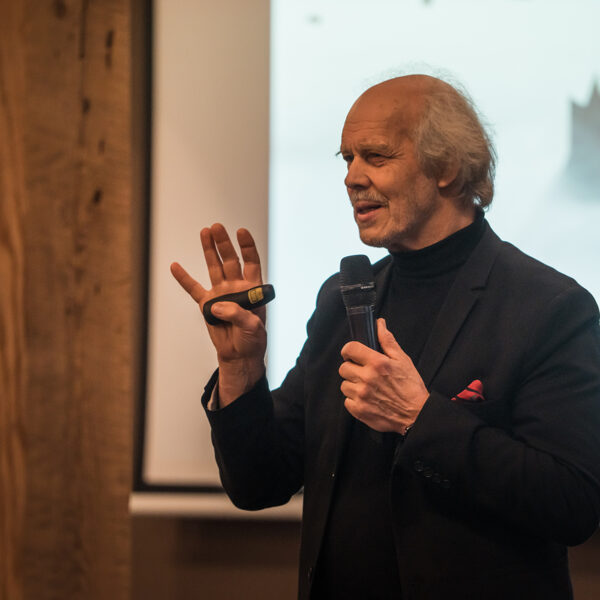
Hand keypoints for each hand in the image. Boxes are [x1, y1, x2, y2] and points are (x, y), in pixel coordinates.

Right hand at [170, 223, 265, 404]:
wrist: (240, 355)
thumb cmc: (252, 340)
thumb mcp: (253, 328)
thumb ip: (239, 314)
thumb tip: (218, 305)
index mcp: (252, 288)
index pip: (251, 262)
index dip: (247, 246)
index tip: (241, 232)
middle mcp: (236, 286)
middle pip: (230, 260)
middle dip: (223, 243)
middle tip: (216, 227)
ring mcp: (221, 293)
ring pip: (214, 267)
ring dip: (209, 250)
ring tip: (205, 232)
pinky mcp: (207, 305)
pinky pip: (193, 289)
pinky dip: (184, 278)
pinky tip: (176, 266)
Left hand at [339, 318, 428, 433]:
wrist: (416, 416)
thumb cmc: (411, 387)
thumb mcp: (403, 360)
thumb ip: (387, 341)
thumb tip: (379, 324)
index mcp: (377, 363)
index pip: (350, 349)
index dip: (349, 350)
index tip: (353, 354)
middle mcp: (367, 378)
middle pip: (343, 368)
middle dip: (352, 368)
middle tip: (363, 372)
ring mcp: (362, 395)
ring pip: (344, 385)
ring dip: (353, 385)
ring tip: (367, 387)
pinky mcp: (359, 410)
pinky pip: (347, 401)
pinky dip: (354, 400)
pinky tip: (367, 399)